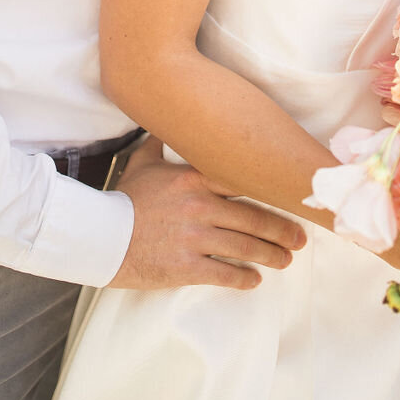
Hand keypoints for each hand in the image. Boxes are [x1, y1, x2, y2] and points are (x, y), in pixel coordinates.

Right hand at [109, 137, 306, 290]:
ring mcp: (195, 237)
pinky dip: (243, 278)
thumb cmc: (124, 199)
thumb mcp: (142, 164)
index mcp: (195, 178)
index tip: (290, 199)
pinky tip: (254, 280)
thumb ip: (160, 142)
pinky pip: (224, 273)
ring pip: (245, 246)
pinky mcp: (186, 266)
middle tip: (299, 239)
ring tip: (285, 260)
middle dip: (281, 231)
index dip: (272, 191)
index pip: (244, 182)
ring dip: (270, 255)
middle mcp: (201, 206)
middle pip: (253, 217)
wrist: (100, 236)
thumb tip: (167, 119)